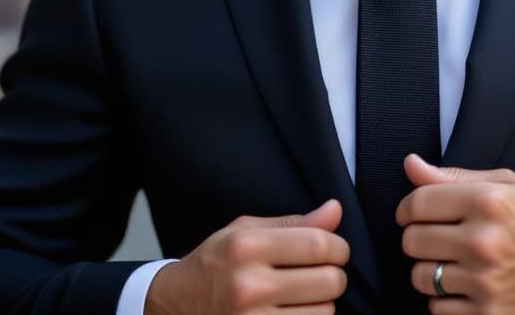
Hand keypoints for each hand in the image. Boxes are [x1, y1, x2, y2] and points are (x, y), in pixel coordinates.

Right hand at [144, 199, 349, 314]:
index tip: (337, 249)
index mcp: (248, 247)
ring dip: (324, 303)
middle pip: (328, 281)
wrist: (175, 306)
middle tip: (326, 272)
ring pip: (324, 312)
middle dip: (336, 275)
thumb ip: (294, 223)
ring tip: (307, 295)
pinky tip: (297, 311)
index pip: (318, 245)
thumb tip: (335, 210)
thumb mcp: (246, 231)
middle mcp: (249, 285)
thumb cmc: (215, 263)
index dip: (339, 246)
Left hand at [396, 155, 514, 313]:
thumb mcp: (508, 184)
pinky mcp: (489, 314)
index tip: (412, 212)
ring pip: (421, 277)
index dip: (407, 207)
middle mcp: (484, 241)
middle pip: (413, 241)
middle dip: (417, 237)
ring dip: (429, 269)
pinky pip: (438, 308)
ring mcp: (486, 282)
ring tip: (452, 262)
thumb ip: (454, 176)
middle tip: (435, 236)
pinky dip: (444, 299)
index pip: (419, 203)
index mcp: (488, 201)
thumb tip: (411, 165)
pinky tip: (465, 285)